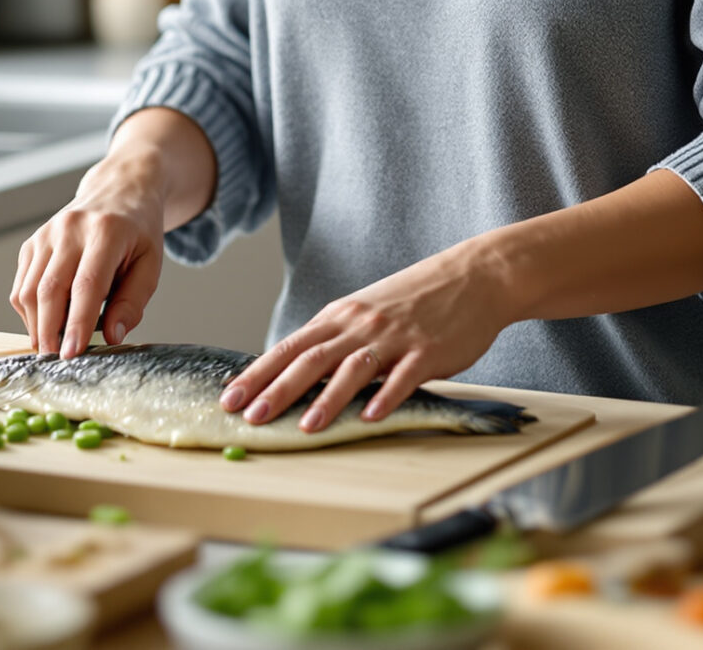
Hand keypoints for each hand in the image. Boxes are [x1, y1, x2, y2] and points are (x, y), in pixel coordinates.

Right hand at [11, 153, 170, 356]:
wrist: (118, 191)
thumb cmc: (137, 233)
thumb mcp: (150, 265)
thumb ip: (133, 301)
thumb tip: (112, 336)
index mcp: (106, 232)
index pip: (86, 284)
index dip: (76, 323)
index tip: (72, 354)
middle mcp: (70, 228)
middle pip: (49, 290)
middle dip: (49, 332)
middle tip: (57, 361)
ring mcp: (46, 234)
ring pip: (28, 291)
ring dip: (36, 325)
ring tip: (53, 345)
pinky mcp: (32, 243)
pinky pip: (21, 285)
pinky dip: (30, 312)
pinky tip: (47, 323)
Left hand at [219, 237, 520, 434]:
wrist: (472, 276)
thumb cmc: (415, 300)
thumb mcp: (366, 312)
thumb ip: (335, 339)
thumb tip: (297, 372)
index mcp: (340, 316)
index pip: (289, 347)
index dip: (258, 373)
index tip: (230, 397)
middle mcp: (360, 325)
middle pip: (310, 359)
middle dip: (277, 390)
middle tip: (251, 417)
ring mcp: (394, 338)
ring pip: (352, 369)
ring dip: (326, 400)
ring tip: (304, 426)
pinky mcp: (428, 351)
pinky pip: (403, 377)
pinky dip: (385, 397)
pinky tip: (370, 417)